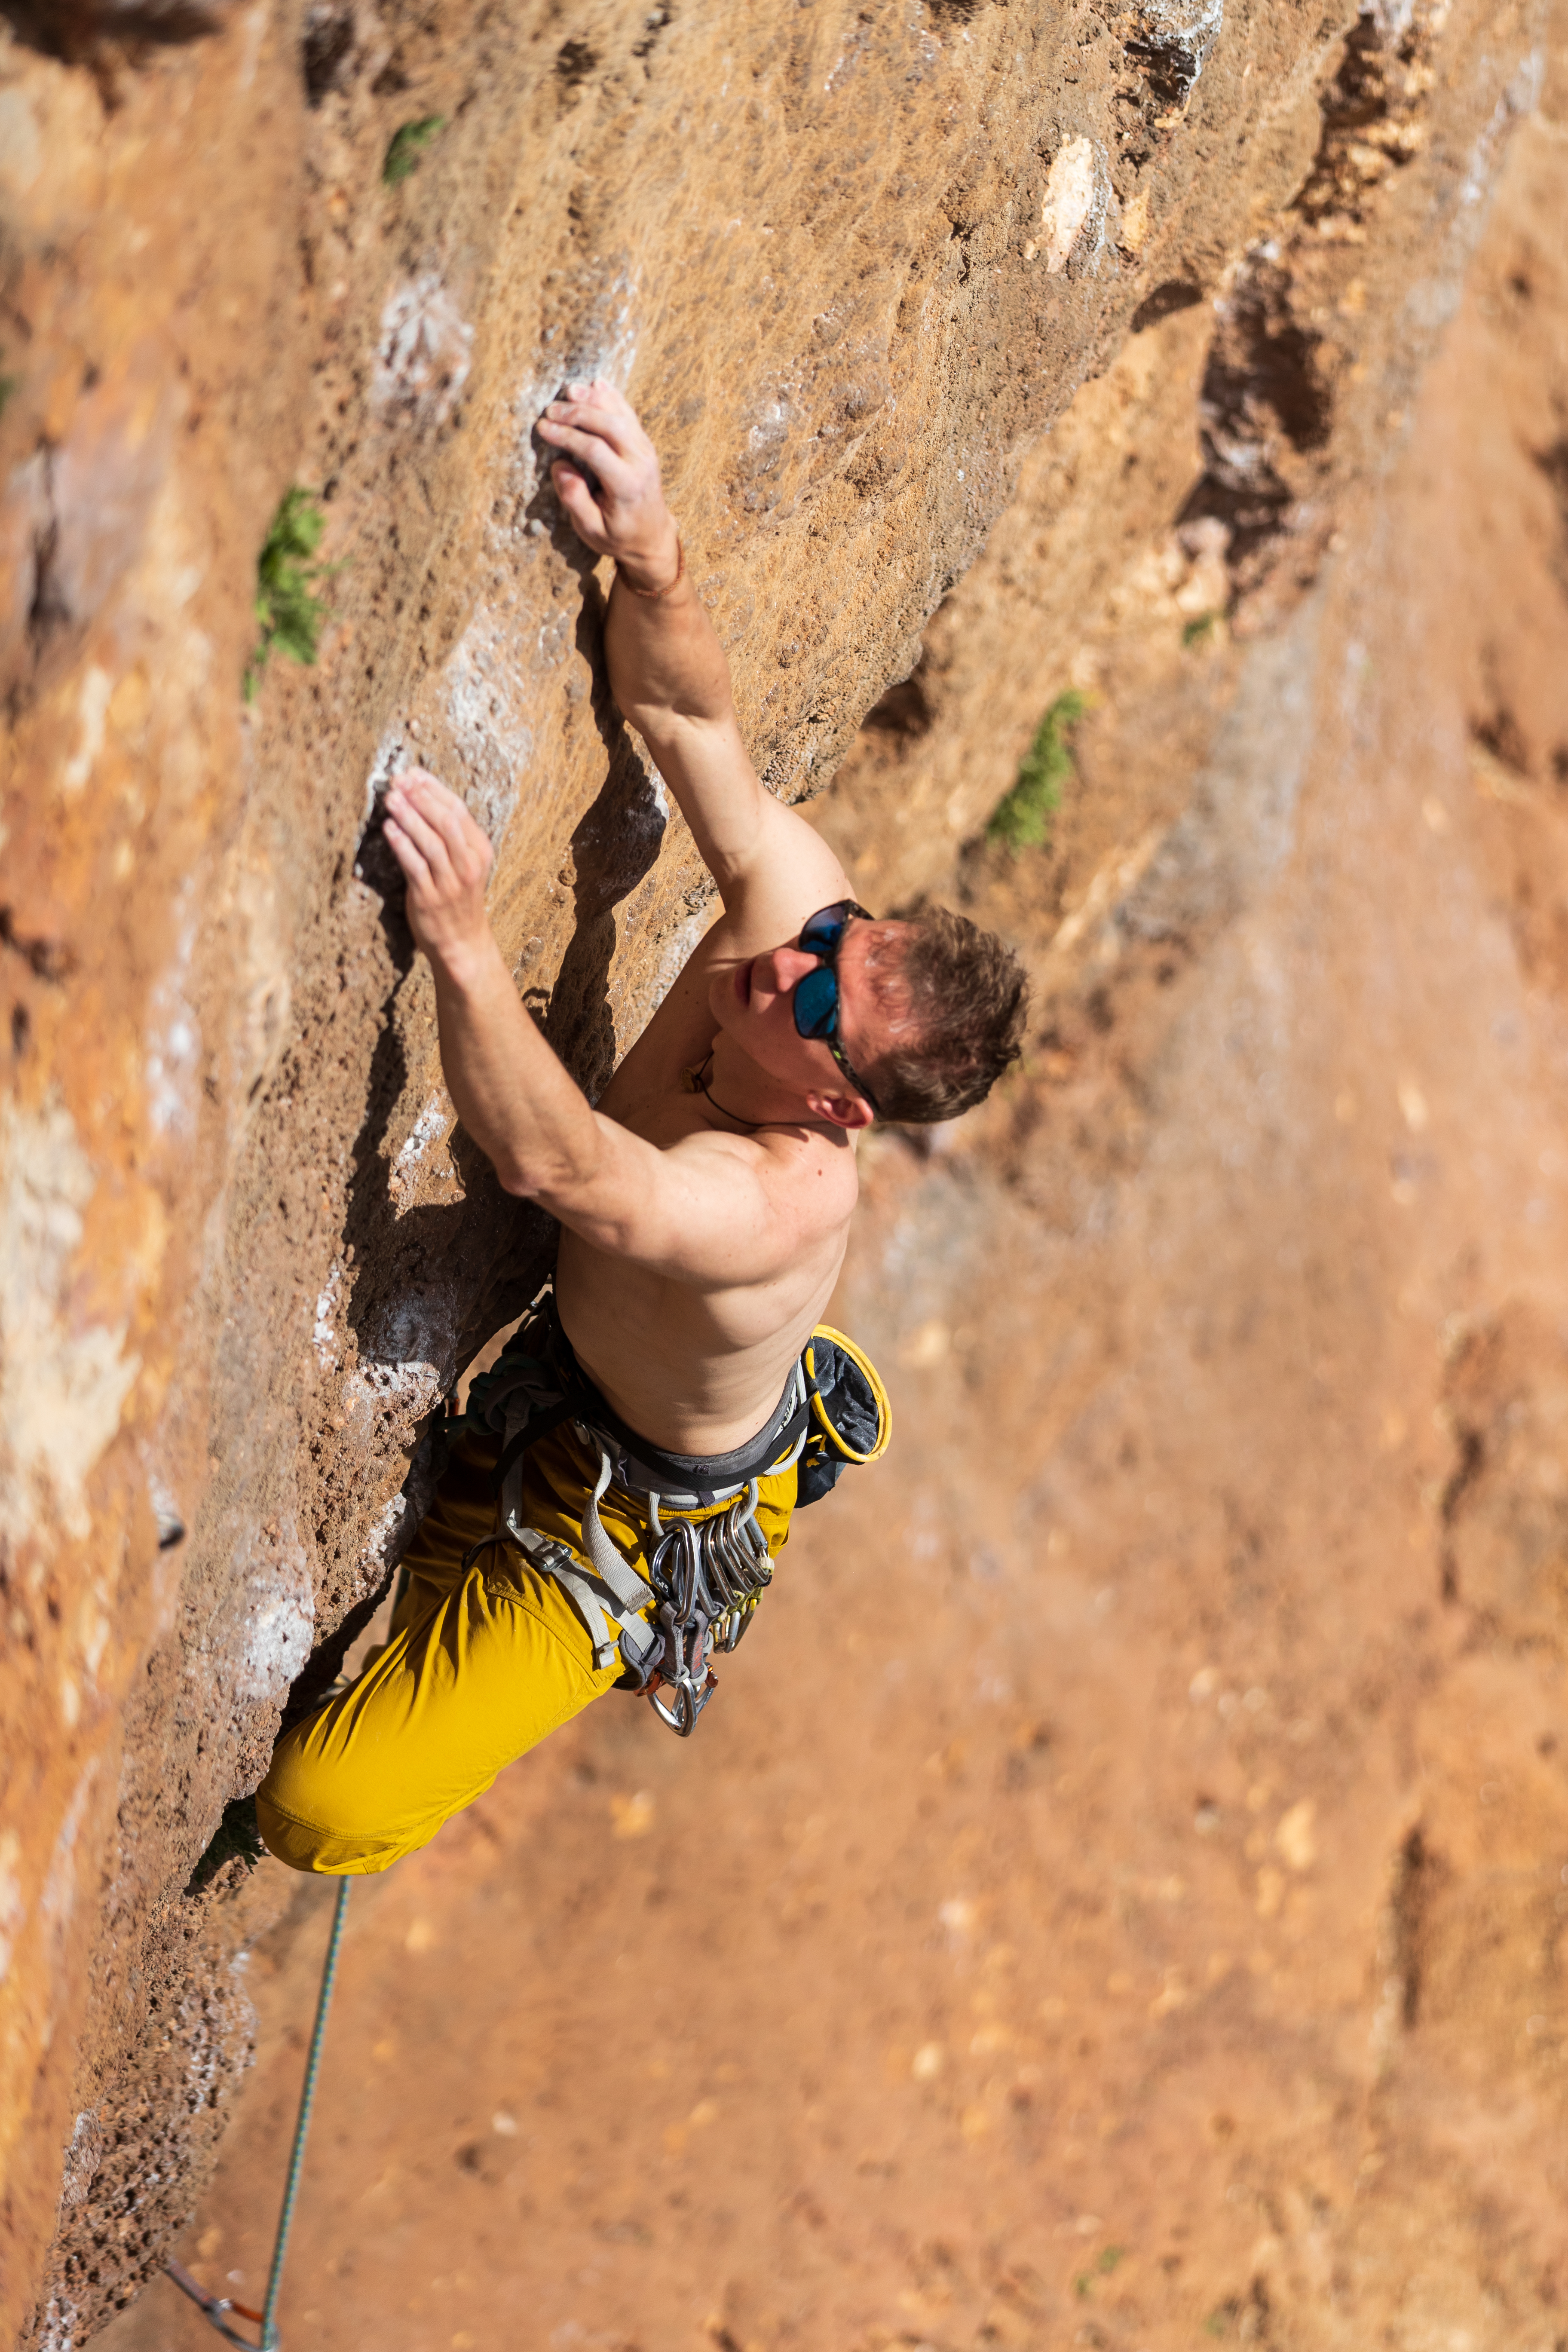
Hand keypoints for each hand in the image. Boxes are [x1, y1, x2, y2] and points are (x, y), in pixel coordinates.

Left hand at [380, 768, 495, 974]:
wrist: (461, 943)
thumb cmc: (458, 899)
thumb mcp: (465, 865)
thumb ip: (450, 837)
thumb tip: (420, 799)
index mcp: (480, 852)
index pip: (458, 811)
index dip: (434, 789)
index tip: (413, 774)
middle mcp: (468, 865)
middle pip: (445, 822)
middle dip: (420, 797)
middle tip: (398, 781)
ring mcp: (449, 882)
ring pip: (430, 841)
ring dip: (408, 816)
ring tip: (391, 798)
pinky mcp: (429, 897)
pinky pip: (414, 865)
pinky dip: (401, 844)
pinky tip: (389, 828)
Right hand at [535, 380, 680, 589]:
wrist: (652, 538)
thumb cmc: (618, 536)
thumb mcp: (591, 531)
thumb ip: (575, 499)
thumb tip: (560, 465)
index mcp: (626, 485)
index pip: (594, 449)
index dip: (567, 435)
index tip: (543, 427)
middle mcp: (640, 462)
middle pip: (609, 425)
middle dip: (578, 413)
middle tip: (551, 409)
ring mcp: (646, 450)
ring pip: (621, 414)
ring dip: (594, 399)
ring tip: (569, 390)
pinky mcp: (644, 444)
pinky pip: (629, 414)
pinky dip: (612, 397)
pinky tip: (595, 384)